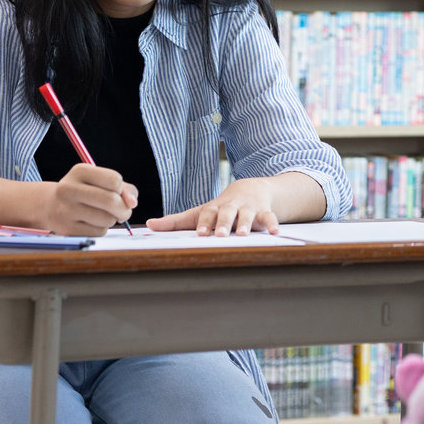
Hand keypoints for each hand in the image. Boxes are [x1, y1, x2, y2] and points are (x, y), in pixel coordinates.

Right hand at [44, 164, 136, 235]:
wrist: (50, 206)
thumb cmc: (85, 191)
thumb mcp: (101, 181)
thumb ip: (124, 188)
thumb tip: (132, 203)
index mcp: (80, 171)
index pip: (114, 180)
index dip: (121, 189)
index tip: (116, 192)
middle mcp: (68, 189)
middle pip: (111, 201)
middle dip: (124, 209)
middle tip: (123, 212)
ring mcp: (65, 210)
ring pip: (107, 219)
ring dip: (112, 220)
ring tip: (104, 215)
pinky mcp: (66, 229)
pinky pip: (99, 232)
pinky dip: (102, 229)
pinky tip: (93, 223)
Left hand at [146, 178, 280, 235]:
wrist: (251, 188)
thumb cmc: (220, 207)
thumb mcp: (199, 212)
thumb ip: (175, 221)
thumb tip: (148, 225)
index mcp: (214, 208)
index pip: (207, 214)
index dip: (204, 223)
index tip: (201, 234)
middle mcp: (231, 206)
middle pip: (227, 213)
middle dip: (223, 223)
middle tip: (219, 234)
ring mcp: (248, 208)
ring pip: (247, 215)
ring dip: (245, 224)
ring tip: (242, 235)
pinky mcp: (264, 211)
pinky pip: (270, 217)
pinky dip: (273, 223)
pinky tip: (275, 232)